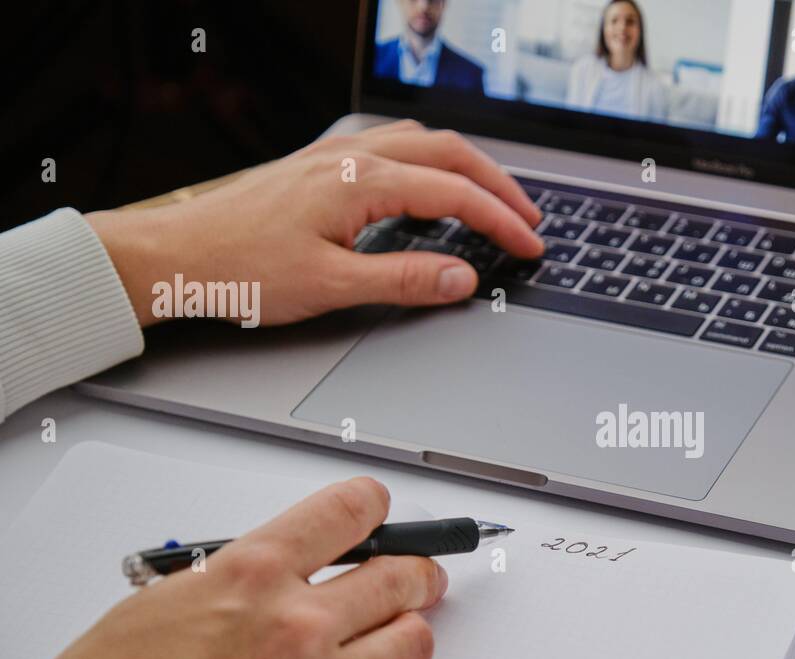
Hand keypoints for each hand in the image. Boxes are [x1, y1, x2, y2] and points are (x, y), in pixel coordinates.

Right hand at [0, 477, 445, 658]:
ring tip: (404, 625)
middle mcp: (295, 619)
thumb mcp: (171, 596)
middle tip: (418, 573)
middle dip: (416, 570)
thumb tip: (285, 568)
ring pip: (412, 638)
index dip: (374, 507)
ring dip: (411, 627)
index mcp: (251, 571)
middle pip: (400, 575)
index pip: (349, 512)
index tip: (380, 510)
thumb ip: (244, 577)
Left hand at [84, 121, 544, 328]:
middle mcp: (351, 159)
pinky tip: (427, 188)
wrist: (172, 256)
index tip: (531, 246)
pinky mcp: (317, 167)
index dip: (500, 221)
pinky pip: (391, 148)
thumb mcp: (331, 286)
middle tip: (529, 220)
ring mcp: (333, 158)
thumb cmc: (239, 271)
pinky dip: (429, 163)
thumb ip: (404, 279)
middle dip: (497, 186)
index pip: (454, 195)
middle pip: (448, 154)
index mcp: (360, 183)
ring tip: (492, 200)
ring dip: (465, 168)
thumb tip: (462, 277)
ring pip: (421, 143)